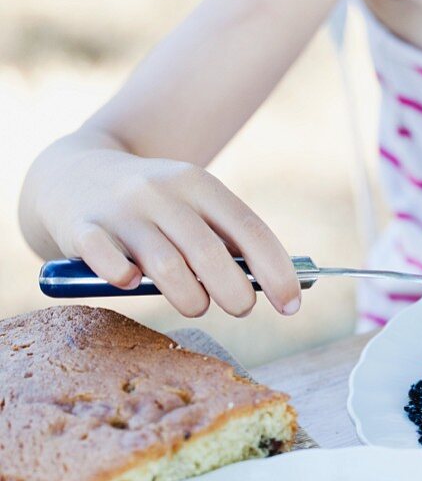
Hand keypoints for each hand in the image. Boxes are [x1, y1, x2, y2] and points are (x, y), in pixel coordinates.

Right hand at [36, 148, 300, 317]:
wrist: (72, 172)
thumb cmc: (153, 207)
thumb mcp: (192, 207)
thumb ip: (225, 242)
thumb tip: (274, 288)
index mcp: (199, 184)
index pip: (249, 230)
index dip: (276, 272)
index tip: (290, 306)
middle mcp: (161, 192)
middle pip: (209, 253)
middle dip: (235, 293)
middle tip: (240, 308)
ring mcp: (120, 209)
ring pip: (166, 267)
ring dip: (189, 299)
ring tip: (194, 305)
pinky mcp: (82, 228)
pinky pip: (109, 264)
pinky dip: (125, 281)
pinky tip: (131, 282)